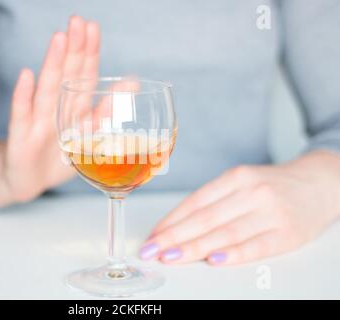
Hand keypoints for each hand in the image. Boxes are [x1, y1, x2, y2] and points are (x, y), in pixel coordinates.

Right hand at [0, 16, 100, 206]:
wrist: (28, 182)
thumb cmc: (58, 157)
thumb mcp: (87, 137)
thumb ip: (106, 111)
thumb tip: (133, 83)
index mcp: (74, 107)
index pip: (84, 74)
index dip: (89, 51)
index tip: (92, 27)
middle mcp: (56, 108)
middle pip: (66, 74)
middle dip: (73, 48)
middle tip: (78, 21)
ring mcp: (37, 120)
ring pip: (47, 89)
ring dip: (53, 64)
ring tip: (60, 39)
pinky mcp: (21, 137)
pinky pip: (22, 115)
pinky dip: (23, 97)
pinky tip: (26, 76)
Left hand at [140, 151, 339, 264]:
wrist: (320, 182)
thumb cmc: (272, 186)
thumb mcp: (242, 182)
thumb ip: (214, 201)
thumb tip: (177, 226)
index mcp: (236, 177)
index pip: (196, 202)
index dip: (171, 221)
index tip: (152, 237)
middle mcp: (252, 192)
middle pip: (206, 218)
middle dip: (174, 237)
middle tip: (152, 251)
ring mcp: (271, 212)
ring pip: (226, 232)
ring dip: (195, 247)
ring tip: (171, 258)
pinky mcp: (288, 232)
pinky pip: (257, 246)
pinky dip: (235, 254)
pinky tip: (215, 260)